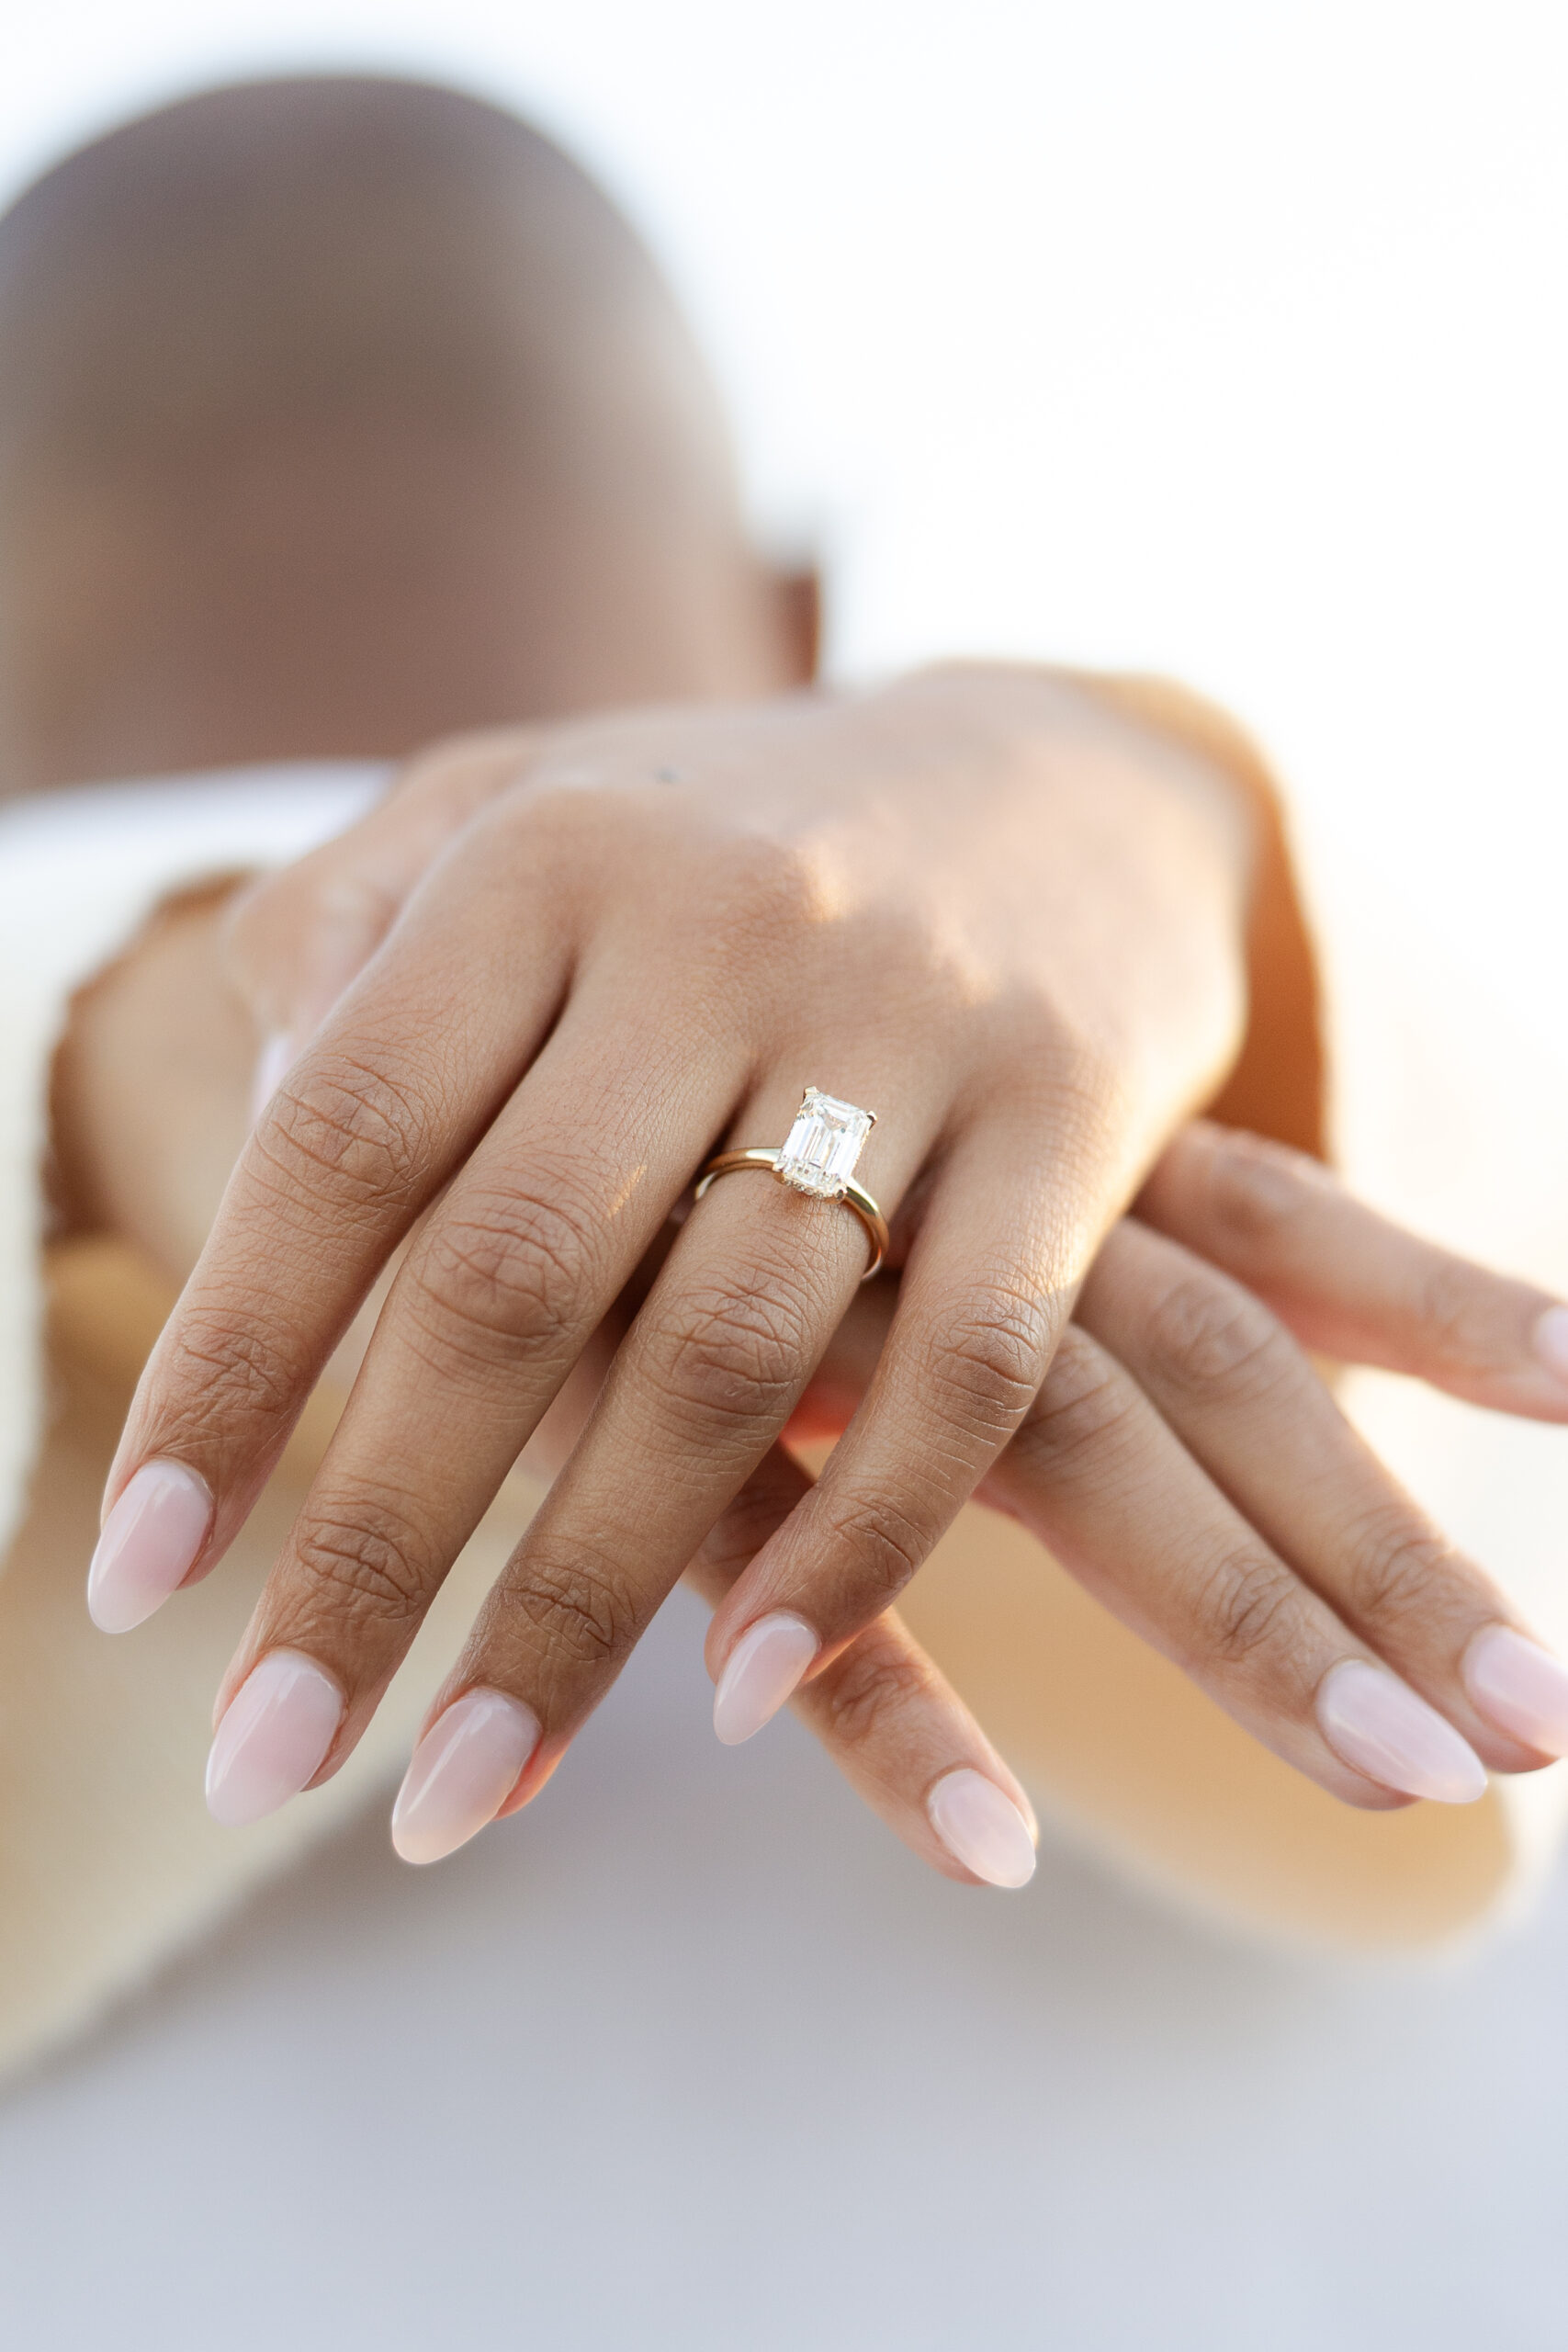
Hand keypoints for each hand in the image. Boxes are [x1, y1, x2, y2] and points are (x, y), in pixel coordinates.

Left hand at [86, 673, 1567, 1882]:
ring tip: (462, 1794)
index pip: (343, 1136)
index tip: (134, 1585)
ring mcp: (908, 1022)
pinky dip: (859, 1543)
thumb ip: (351, 957)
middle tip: (264, 1765)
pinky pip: (969, 1370)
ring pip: (730, 1354)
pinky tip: (743, 1685)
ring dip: (585, 1606)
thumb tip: (229, 1183)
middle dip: (373, 1548)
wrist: (1065, 775)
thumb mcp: (519, 822)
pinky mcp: (1072, 1115)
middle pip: (515, 1277)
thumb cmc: (727, 842)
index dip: (227, 1369)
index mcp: (542, 857)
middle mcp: (717, 927)